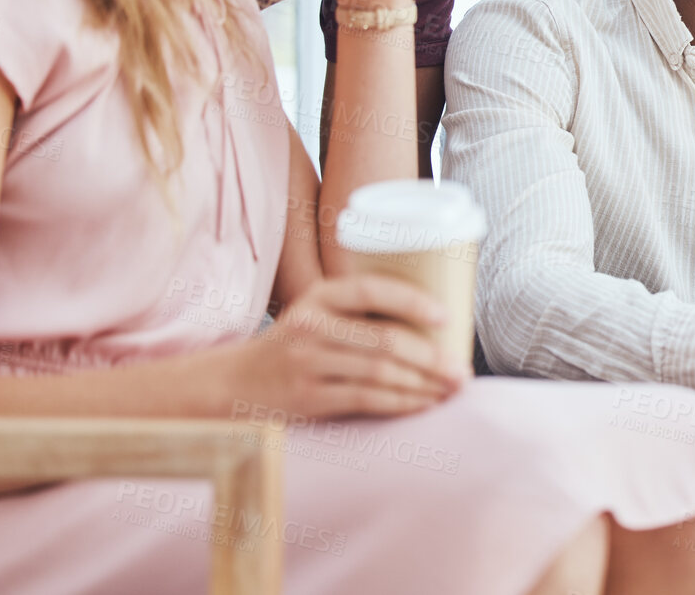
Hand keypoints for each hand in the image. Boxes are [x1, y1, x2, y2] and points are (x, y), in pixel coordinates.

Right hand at [219, 274, 464, 420]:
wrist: (234, 384)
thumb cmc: (294, 347)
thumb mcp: (317, 315)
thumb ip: (360, 314)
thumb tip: (435, 323)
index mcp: (319, 297)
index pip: (371, 289)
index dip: (413, 301)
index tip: (446, 317)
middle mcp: (310, 326)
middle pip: (385, 339)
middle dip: (432, 358)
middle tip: (460, 371)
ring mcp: (306, 363)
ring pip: (380, 372)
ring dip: (423, 384)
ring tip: (449, 390)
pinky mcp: (307, 398)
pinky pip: (366, 400)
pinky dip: (401, 403)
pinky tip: (422, 404)